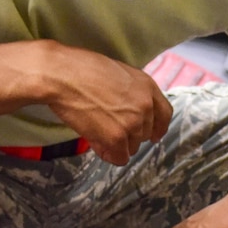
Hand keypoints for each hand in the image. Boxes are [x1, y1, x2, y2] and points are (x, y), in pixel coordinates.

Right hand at [40, 46, 171, 165]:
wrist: (62, 75)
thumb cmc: (81, 69)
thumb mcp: (117, 73)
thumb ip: (131, 93)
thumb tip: (132, 113)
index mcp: (147, 86)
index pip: (165, 115)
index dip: (157, 128)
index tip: (152, 136)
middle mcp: (146, 106)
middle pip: (145, 134)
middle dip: (128, 134)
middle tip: (106, 126)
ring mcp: (133, 123)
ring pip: (132, 147)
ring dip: (116, 144)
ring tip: (97, 129)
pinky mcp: (117, 138)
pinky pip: (119, 158)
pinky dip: (108, 154)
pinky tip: (95, 142)